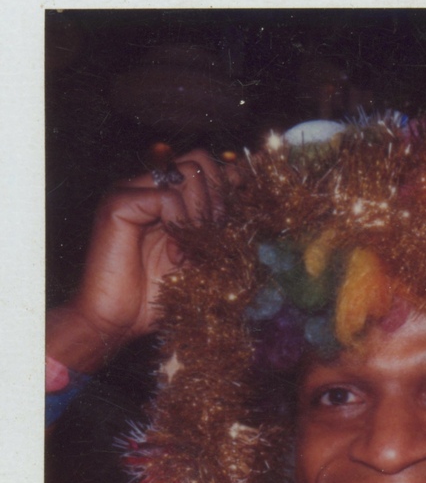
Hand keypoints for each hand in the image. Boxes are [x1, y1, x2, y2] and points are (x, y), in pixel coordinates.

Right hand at [47, 149, 241, 373]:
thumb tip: (251, 199)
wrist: (119, 321)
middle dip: (219, 197)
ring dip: (201, 213)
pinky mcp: (118, 203)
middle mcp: (149, 187)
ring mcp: (132, 191)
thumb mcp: (203, 258)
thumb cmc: (158, 295)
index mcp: (167, 196)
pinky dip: (179, 224)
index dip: (232, 179)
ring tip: (193, 249)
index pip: (207, 166)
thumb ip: (220, 229)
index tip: (250, 201)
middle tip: (216, 234)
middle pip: (200, 161)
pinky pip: (166, 196)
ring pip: (187, 173)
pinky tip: (175, 254)